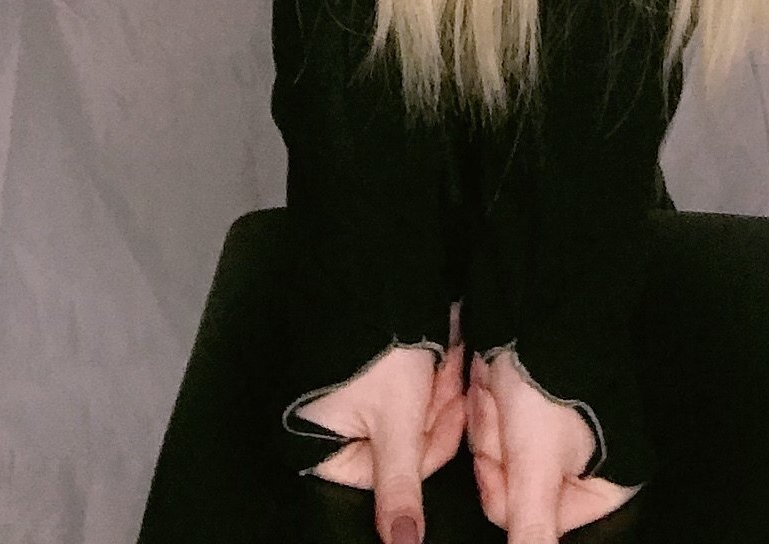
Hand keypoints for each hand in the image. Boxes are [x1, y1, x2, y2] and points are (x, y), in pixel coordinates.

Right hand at [294, 318, 468, 543]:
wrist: (375, 277)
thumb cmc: (377, 349)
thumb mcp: (396, 421)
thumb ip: (399, 491)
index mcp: (327, 451)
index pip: (400, 471)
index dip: (428, 438)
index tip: (439, 403)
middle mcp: (336, 431)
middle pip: (411, 445)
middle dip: (433, 408)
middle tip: (441, 370)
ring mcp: (353, 404)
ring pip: (417, 418)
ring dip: (436, 387)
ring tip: (440, 353)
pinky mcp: (368, 379)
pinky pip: (412, 393)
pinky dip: (430, 373)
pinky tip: (438, 350)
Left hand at [464, 344, 642, 541]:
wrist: (534, 308)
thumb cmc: (548, 387)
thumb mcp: (536, 466)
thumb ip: (532, 536)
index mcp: (604, 488)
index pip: (535, 524)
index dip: (510, 486)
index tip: (513, 447)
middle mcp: (582, 470)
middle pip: (512, 497)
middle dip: (498, 455)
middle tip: (508, 413)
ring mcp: (552, 443)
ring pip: (496, 468)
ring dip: (488, 431)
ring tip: (500, 394)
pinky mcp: (526, 419)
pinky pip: (491, 440)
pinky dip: (484, 414)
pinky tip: (492, 387)